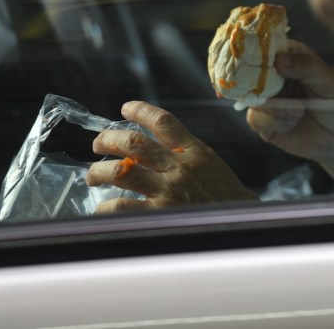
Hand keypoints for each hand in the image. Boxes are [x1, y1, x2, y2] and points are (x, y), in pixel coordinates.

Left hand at [86, 101, 255, 212]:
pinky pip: (121, 206)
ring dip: (99, 170)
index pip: (164, 121)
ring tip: (93, 174)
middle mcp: (179, 168)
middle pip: (134, 143)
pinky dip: (106, 205)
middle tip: (98, 143)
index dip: (140, 111)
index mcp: (194, 151)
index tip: (125, 108)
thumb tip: (150, 147)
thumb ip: (183, 153)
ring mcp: (167, 191)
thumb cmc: (225, 196)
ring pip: (121, 171)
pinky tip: (103, 206)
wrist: (240, 224)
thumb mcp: (209, 164)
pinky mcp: (159, 215)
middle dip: (109, 139)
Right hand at [248, 40, 333, 191]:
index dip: (254, 48)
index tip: (252, 54)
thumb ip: (305, 66)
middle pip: (249, 71)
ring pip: (251, 97)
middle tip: (271, 87)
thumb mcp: (327, 79)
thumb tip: (280, 59)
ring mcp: (267, 99)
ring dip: (275, 107)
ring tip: (299, 111)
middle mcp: (273, 76)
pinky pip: (255, 118)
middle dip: (255, 80)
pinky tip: (292, 123)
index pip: (264, 46)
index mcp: (289, 57)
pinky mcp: (265, 122)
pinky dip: (274, 122)